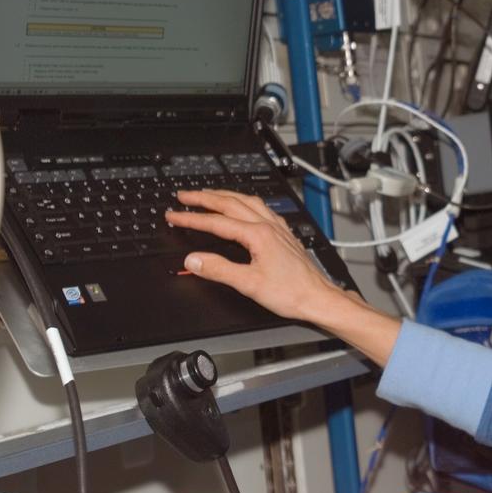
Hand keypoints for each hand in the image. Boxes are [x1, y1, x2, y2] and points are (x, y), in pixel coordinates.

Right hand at [166, 189, 345, 323]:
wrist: (318, 297)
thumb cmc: (291, 293)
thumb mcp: (249, 284)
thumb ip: (219, 270)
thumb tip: (194, 259)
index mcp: (258, 234)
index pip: (216, 222)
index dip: (191, 218)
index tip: (173, 215)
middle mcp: (269, 226)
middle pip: (231, 203)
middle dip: (204, 198)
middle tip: (184, 196)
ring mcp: (278, 228)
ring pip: (247, 202)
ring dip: (225, 196)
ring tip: (208, 195)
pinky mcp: (284, 234)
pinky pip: (261, 209)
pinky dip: (245, 203)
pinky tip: (244, 207)